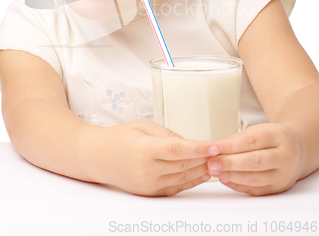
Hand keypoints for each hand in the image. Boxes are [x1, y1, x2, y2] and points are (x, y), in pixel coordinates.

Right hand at [93, 121, 215, 196]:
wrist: (97, 157)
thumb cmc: (118, 138)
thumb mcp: (143, 126)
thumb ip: (168, 134)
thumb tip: (189, 144)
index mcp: (145, 149)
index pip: (179, 149)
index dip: (200, 148)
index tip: (216, 145)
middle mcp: (147, 170)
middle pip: (184, 165)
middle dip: (206, 159)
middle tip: (223, 151)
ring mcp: (148, 184)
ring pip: (183, 178)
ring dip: (202, 170)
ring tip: (217, 162)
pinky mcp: (150, 193)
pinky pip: (176, 188)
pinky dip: (191, 181)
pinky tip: (202, 174)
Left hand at [207, 123, 301, 195]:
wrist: (296, 149)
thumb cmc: (273, 138)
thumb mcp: (258, 130)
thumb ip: (238, 139)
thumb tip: (216, 149)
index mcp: (279, 137)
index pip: (252, 141)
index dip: (231, 146)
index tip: (214, 148)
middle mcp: (285, 157)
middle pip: (255, 161)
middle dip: (230, 163)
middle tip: (212, 163)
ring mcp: (283, 175)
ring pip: (256, 178)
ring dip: (232, 176)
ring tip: (215, 171)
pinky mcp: (278, 188)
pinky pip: (256, 190)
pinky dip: (238, 185)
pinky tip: (225, 179)